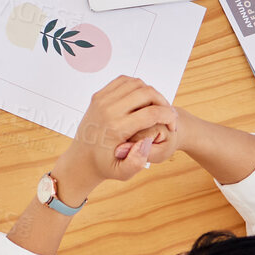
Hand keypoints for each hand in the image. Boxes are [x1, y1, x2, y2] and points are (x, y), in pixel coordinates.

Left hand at [57, 76, 178, 190]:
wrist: (81, 159)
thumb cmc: (105, 166)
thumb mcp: (122, 173)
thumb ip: (136, 163)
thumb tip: (146, 143)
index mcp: (116, 128)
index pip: (151, 113)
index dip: (169, 117)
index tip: (173, 125)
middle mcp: (108, 110)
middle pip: (146, 93)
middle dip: (163, 102)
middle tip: (168, 115)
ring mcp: (102, 100)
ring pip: (136, 84)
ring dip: (151, 93)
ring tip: (157, 108)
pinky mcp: (99, 95)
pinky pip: (123, 81)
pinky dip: (137, 87)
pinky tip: (143, 101)